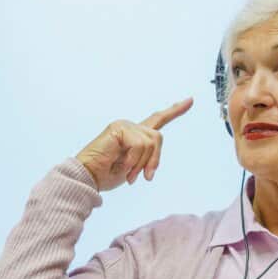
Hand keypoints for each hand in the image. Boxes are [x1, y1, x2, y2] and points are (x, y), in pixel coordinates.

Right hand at [75, 97, 192, 191]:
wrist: (88, 178)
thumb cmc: (106, 174)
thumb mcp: (134, 168)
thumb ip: (146, 158)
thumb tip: (154, 161)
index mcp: (135, 135)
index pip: (157, 119)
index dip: (175, 110)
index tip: (190, 100)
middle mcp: (130, 127)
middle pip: (158, 138)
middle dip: (154, 160)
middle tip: (146, 178)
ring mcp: (124, 126)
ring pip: (151, 142)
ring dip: (142, 163)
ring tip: (129, 175)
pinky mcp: (119, 128)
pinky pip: (140, 144)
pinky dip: (134, 160)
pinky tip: (123, 166)